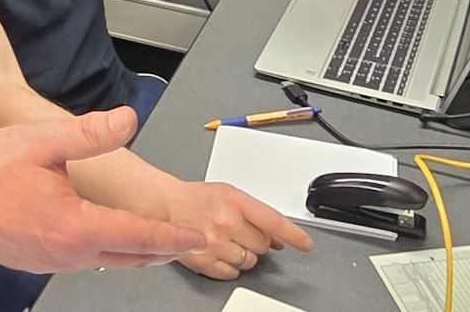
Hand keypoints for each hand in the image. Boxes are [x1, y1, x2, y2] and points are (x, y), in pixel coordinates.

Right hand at [0, 107, 204, 272]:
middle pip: (127, 258)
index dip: (172, 237)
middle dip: (160, 250)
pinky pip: (79, 261)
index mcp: (75, 227)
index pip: (139, 236)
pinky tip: (99, 237)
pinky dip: (101, 252)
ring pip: (103, 262)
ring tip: (150, 239)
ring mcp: (49, 263)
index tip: (196, 236)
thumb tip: (127, 120)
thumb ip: (90, 132)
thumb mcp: (43, 141)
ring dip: (130, 252)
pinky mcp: (33, 262)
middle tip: (185, 242)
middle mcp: (66, 254)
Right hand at [157, 180, 311, 280]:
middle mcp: (226, 223)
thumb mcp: (230, 195)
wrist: (164, 207)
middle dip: (258, 241)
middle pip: (264, 245)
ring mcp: (215, 244)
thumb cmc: (196, 199)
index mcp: (234, 201)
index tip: (305, 244)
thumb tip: (280, 239)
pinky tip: (222, 252)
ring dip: (245, 254)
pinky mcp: (205, 262)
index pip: (274, 221)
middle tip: (242, 232)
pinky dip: (231, 266)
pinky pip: (233, 273)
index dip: (294, 235)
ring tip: (228, 241)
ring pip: (250, 261)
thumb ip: (257, 214)